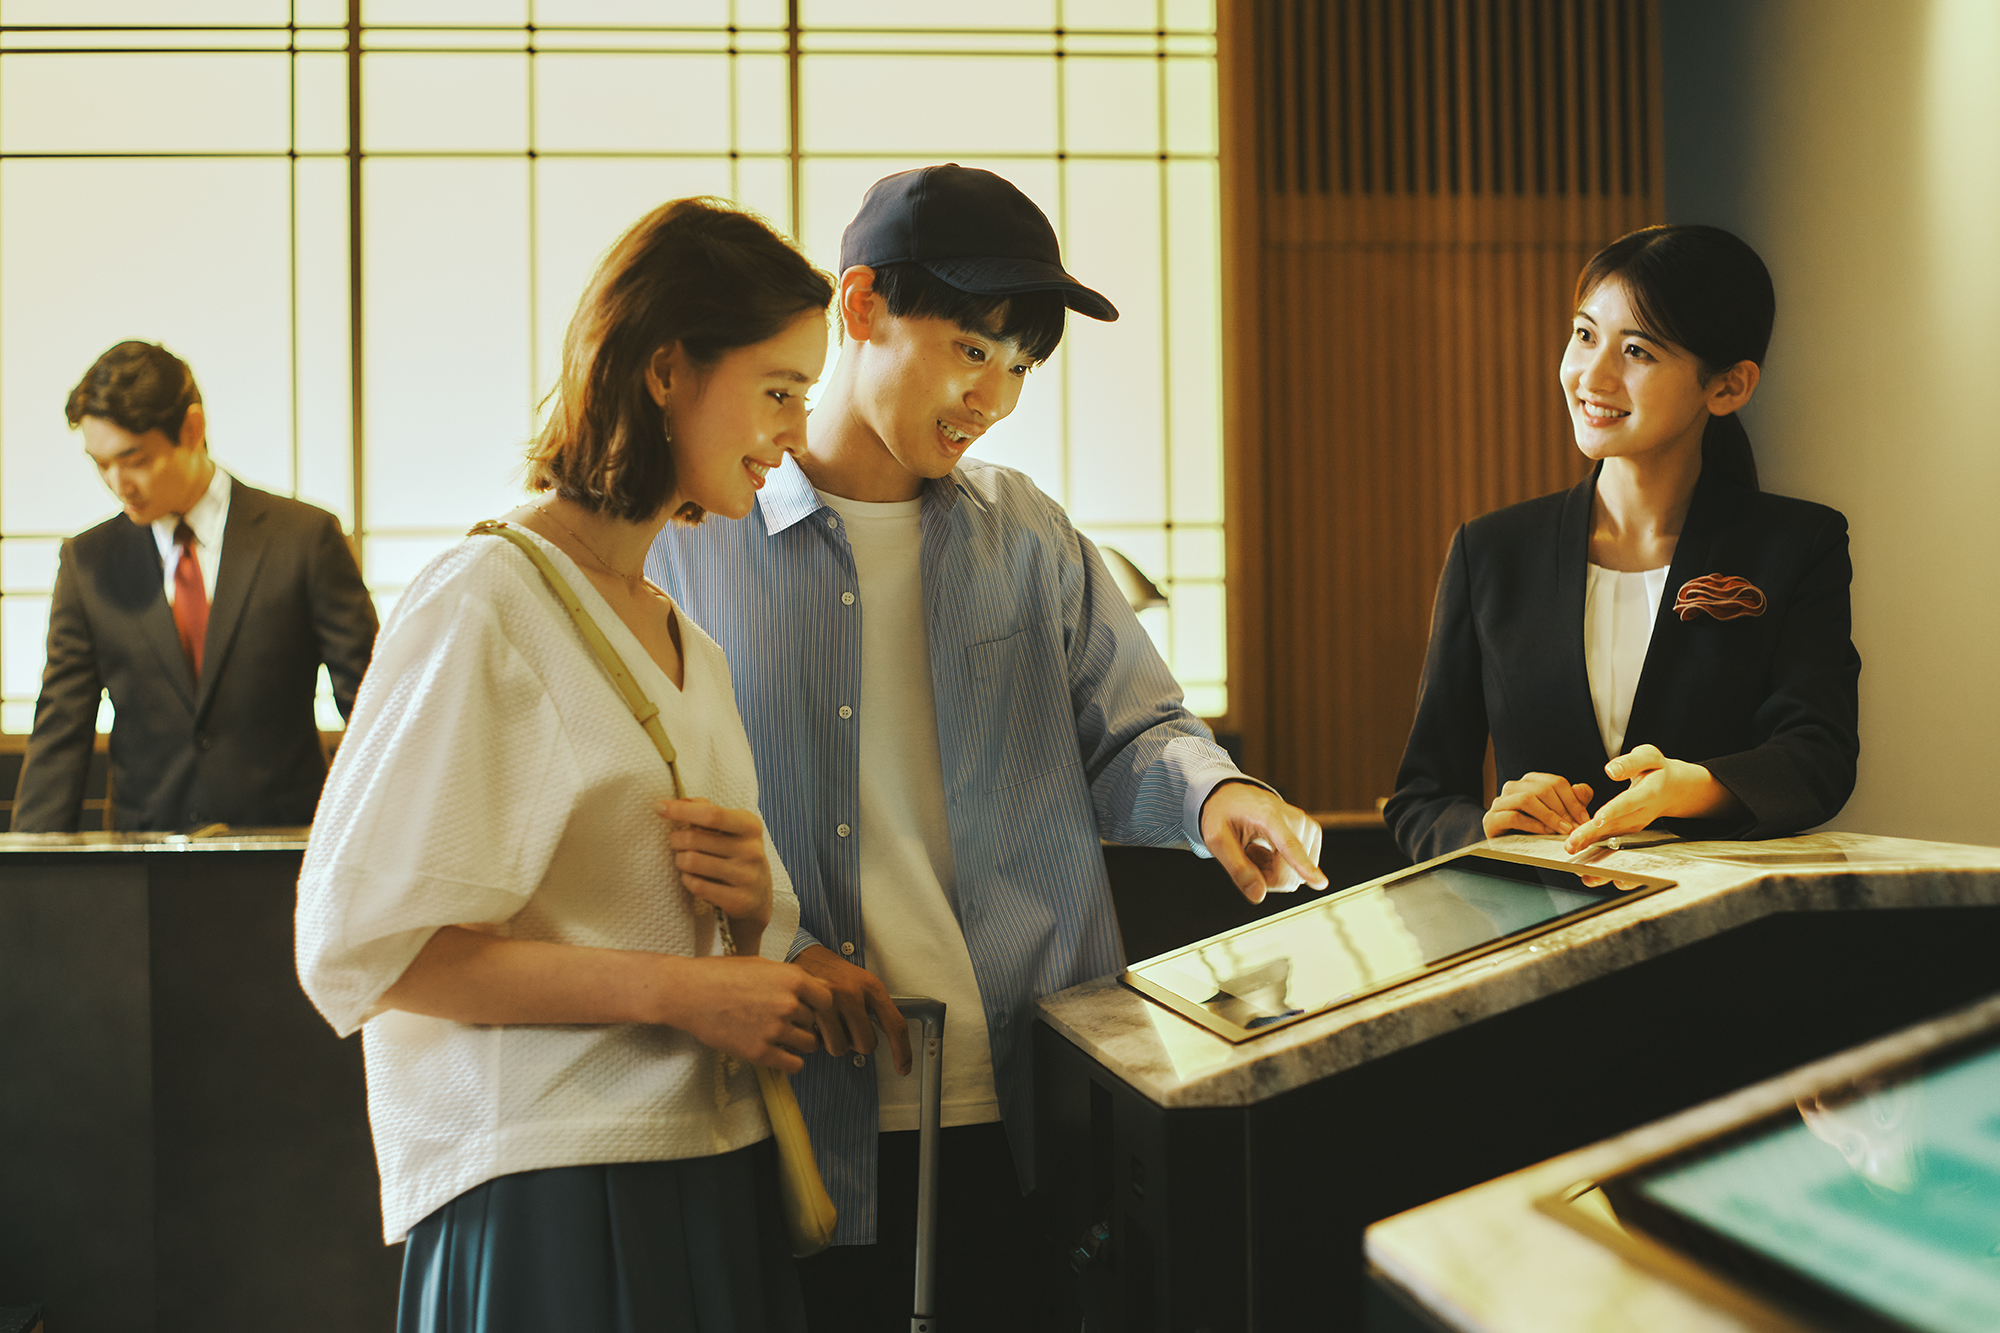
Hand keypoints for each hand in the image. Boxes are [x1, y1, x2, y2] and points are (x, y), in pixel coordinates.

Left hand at [660, 798, 772, 947]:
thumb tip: (681, 801)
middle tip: (675, 842)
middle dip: (676, 839)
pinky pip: (697, 885)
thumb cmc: (736, 854)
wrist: (759, 896)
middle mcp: (752, 849)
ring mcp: (746, 876)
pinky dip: (687, 879)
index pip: (711, 814)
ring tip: (683, 860)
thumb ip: (707, 811)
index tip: (660, 807)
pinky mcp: (739, 900)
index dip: (681, 810)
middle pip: (694, 839)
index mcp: (749, 826)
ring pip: (691, 862)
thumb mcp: (730, 829)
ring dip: (680, 860)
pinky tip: (692, 877)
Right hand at [662, 955, 830, 1073]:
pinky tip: (780, 1053)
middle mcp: (789, 1005)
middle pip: (815, 1022)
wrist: (689, 993)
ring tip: (782, 1036)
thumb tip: (819, 988)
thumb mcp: (762, 964)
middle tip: (786, 1021)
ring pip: (808, 1044)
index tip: (810, 1008)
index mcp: (792, 979)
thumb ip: (792, 978)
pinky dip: (791, 1061)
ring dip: (799, 1042)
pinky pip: (794, 1064)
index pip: (827, 1000)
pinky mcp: (760, 1052)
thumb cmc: (722, 974)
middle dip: (804, 1022)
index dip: (819, 1005)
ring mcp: (775, 1030)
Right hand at [793, 944, 912, 1075]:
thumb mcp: (863, 983)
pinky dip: (817, 1039)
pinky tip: (817, 1023)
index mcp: (871, 987)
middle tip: (848, 1026)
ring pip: (840, 1048)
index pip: (895, 1025)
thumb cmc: (836, 973)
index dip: (902, 1051)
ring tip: (831, 1022)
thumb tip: (892, 1043)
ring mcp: (830, 1002)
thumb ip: (875, 1009)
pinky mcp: (809, 1010)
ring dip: (836, 1041)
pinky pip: (818, 1043)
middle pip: (866, 1044)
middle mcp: (853, 994)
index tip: (903, 1068)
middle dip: (857, 1042)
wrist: (805, 955)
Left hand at [1199, 782, 1328, 903]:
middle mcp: (1295, 819)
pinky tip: (1268, 852)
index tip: (1321, 882)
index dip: (1304, 867)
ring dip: (1273, 872)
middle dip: (1266, 878)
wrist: (1235, 796)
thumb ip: (1236, 868)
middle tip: (1246, 857)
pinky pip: (1301, 869)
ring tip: (1256, 851)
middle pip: (1289, 875)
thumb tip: (1258, 895)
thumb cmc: (1225, 813)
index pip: (1289, 846)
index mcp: (1269, 817)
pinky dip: (1282, 867)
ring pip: (1297, 876)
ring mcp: (1307, 827)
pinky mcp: (1313, 834)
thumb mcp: (1216, 839)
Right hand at [1483, 772, 1593, 839]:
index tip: (1585, 819)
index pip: (1555, 782)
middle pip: (1542, 789)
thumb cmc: (1535, 830)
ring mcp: (1500, 802)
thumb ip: (1573, 801)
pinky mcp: (1491, 819)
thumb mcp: (1559, 815)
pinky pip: (1513, 817)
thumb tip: (1583, 790)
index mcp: (1530, 782)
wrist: (1509, 848)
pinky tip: (1544, 832)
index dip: (1573, 800)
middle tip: (1575, 827)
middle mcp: (1513, 787)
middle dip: (1563, 810)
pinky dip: (1532, 824)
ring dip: (1549, 816)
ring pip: (1526, 799)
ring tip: (1563, 830)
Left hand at [1562, 744, 1742, 853]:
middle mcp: (1643, 813)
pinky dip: (1596, 847)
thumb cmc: (1657, 770)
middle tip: (1572, 842)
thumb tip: (1611, 770)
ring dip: (1591, 844)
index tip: (1597, 819)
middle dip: (1593, 834)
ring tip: (1571, 848)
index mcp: (1648, 793)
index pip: (1628, 802)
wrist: (1673, 788)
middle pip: (1616, 824)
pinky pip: (1612, 839)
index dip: (1613, 811)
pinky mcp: (1630, 830)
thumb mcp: (1649, 757)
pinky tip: (1579, 851)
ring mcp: (1637, 824)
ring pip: (1612, 836)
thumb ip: (1631, 762)